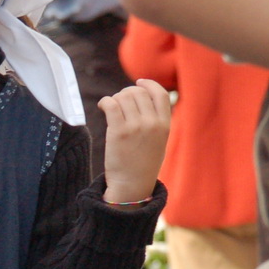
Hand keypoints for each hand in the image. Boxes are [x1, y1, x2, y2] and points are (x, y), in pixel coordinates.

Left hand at [100, 78, 171, 203]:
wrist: (132, 185)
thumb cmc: (143, 164)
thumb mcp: (159, 141)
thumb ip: (156, 120)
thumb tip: (143, 96)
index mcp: (165, 124)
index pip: (160, 93)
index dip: (148, 84)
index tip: (138, 82)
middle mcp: (152, 123)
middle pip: (138, 92)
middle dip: (126, 93)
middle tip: (119, 102)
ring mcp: (136, 126)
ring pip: (124, 96)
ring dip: (115, 98)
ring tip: (111, 108)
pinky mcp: (119, 131)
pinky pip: (111, 104)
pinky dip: (105, 102)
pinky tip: (103, 107)